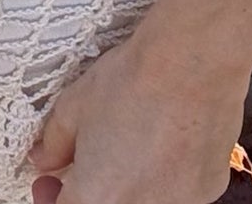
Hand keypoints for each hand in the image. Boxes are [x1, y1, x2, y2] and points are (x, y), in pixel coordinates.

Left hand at [22, 14, 251, 203]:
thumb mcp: (74, 106)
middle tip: (92, 161)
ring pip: (143, 199)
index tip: (52, 182)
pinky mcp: (206, 192)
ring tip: (137, 140)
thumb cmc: (134, 81)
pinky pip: (175, 192)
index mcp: (97, 198)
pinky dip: (166, 175)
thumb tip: (45, 158)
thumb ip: (54, 143)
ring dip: (132, 183)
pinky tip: (169, 138)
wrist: (192, 62)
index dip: (53, 196)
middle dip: (94, 190)